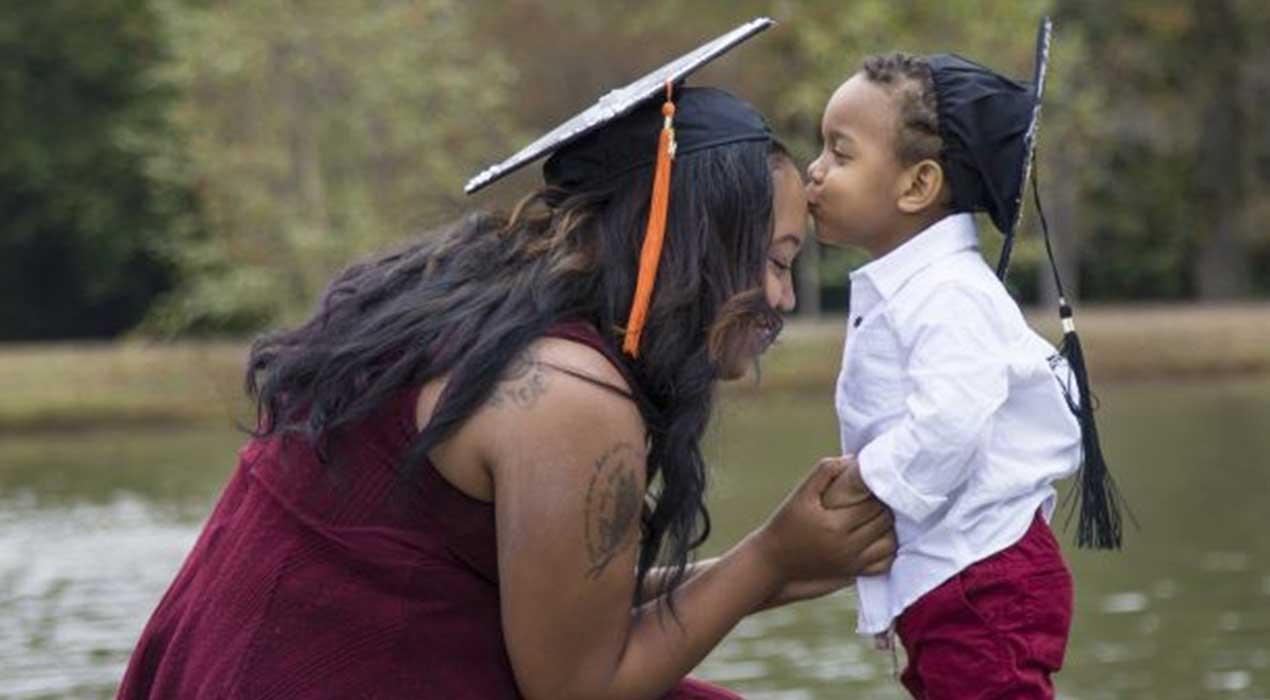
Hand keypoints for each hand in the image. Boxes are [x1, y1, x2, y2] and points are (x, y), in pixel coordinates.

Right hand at [749, 457, 896, 587]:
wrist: (773, 562)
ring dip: (889, 526)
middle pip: (884, 521)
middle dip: (884, 505)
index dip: (876, 491)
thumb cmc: (785, 524)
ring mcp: (852, 563)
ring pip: (890, 542)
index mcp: (835, 524)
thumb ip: (825, 472)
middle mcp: (847, 546)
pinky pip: (884, 563)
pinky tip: (878, 536)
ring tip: (878, 514)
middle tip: (877, 496)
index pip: (873, 504)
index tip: (871, 483)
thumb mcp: (800, 494)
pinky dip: (887, 549)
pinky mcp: (853, 573)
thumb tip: (854, 459)